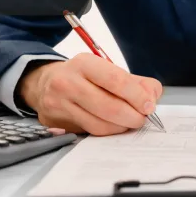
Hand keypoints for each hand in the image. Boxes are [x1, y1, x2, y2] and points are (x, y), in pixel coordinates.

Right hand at [18, 53, 162, 135]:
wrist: (43, 84)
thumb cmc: (83, 77)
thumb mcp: (106, 69)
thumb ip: (135, 81)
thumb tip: (152, 97)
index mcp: (84, 63)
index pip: (116, 81)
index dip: (137, 96)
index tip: (149, 105)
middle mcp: (67, 82)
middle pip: (109, 107)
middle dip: (133, 116)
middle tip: (142, 118)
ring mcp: (59, 104)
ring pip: (100, 124)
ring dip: (122, 127)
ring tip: (130, 122)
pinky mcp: (56, 123)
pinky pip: (90, 132)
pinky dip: (109, 131)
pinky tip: (115, 126)